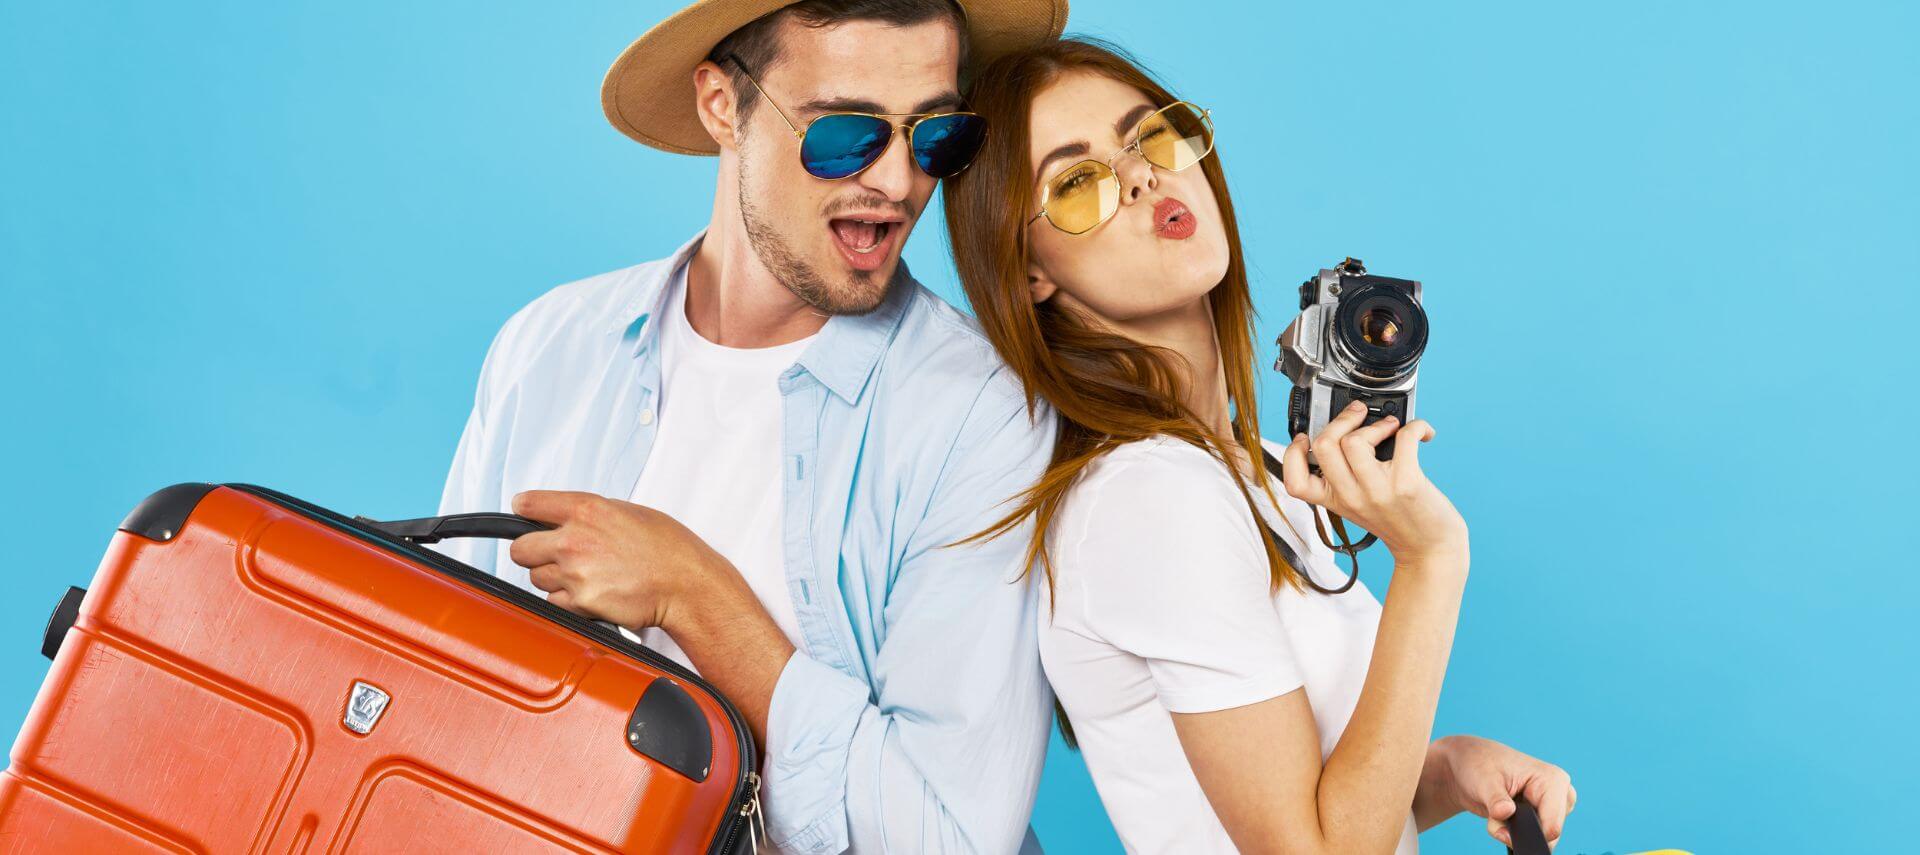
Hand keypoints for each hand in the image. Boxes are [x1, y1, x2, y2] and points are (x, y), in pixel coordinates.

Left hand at [507, 490, 733, 633]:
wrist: (685, 585)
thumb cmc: (668, 549)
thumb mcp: (630, 512)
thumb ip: (592, 514)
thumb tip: (570, 518)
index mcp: (587, 510)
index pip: (529, 504)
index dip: (525, 510)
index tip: (526, 514)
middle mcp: (574, 540)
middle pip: (520, 549)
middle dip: (533, 552)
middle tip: (553, 554)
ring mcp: (574, 573)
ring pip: (536, 578)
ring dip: (553, 578)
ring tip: (584, 575)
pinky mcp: (579, 602)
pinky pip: (553, 601)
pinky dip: (568, 600)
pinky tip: (592, 591)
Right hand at [1280, 399, 1467, 564]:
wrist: (1429, 549)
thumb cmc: (1398, 522)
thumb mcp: (1358, 507)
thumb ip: (1346, 479)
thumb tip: (1349, 432)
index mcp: (1335, 500)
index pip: (1295, 480)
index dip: (1292, 453)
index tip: (1305, 438)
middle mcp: (1351, 496)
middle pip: (1324, 445)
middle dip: (1342, 419)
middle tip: (1358, 415)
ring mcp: (1377, 490)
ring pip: (1355, 440)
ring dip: (1376, 424)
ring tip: (1391, 428)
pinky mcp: (1406, 482)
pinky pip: (1405, 437)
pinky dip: (1417, 426)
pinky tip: (1422, 433)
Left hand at [1430, 735, 1576, 849]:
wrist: (1469, 764)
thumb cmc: (1478, 764)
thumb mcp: (1483, 781)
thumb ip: (1496, 800)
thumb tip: (1505, 813)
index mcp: (1553, 779)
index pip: (1553, 825)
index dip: (1528, 834)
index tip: (1504, 825)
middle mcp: (1559, 792)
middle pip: (1547, 834)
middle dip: (1519, 831)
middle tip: (1496, 813)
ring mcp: (1552, 804)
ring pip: (1538, 836)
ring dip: (1513, 830)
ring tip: (1497, 810)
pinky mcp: (1543, 812)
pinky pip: (1532, 834)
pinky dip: (1512, 831)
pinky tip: (1501, 815)